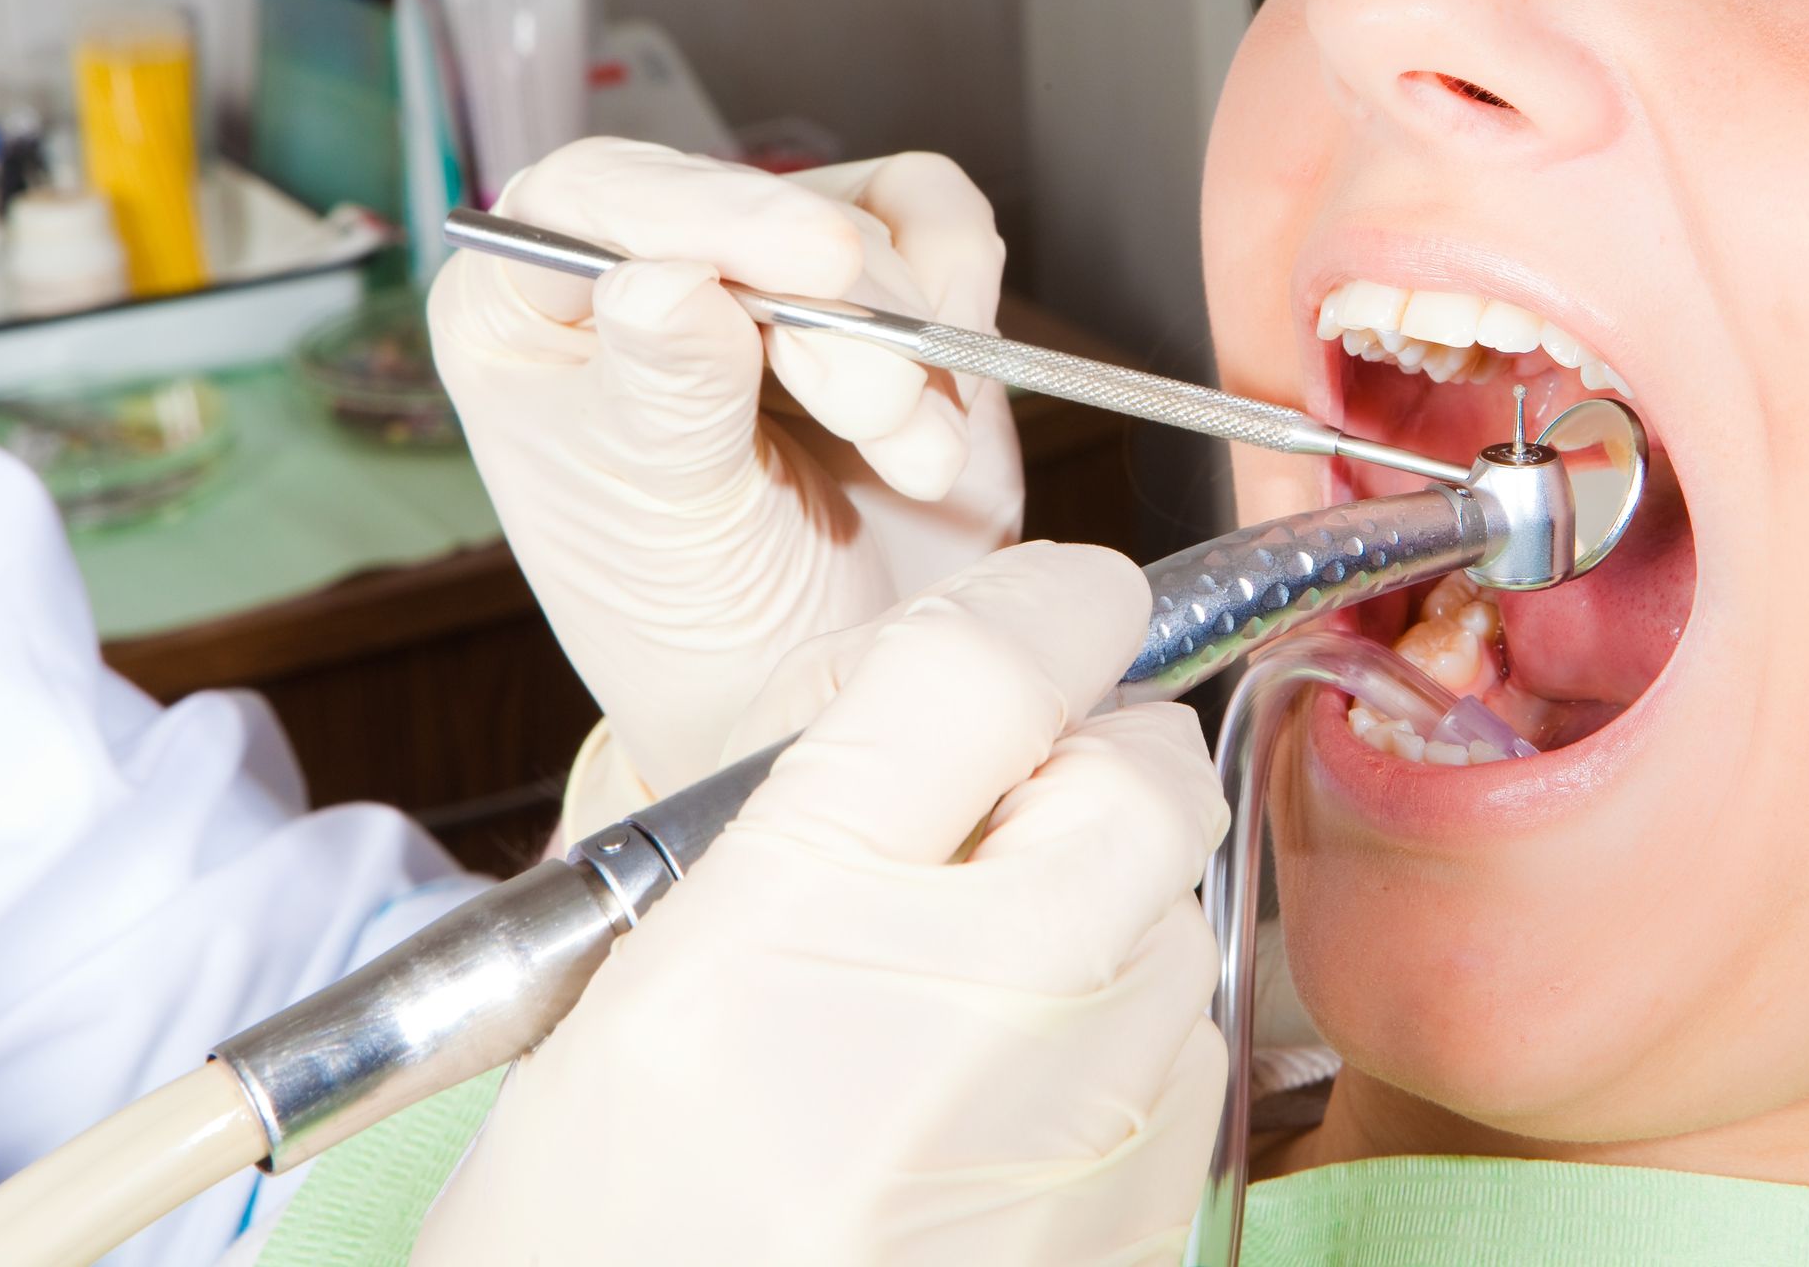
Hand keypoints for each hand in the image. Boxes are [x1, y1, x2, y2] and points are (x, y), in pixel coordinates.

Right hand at [411, 543, 1228, 1266]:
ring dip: (1107, 892)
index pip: (1007, 654)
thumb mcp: (645, 955)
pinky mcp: (1157, 1203)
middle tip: (970, 823)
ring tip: (964, 983)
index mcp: (818, 905)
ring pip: (1180, 897)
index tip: (1046, 609)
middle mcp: (993, 998)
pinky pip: (1191, 1035)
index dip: (1040, 602)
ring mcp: (1103, 1117)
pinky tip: (1004, 1088)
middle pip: (1145, 766)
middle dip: (1081, 757)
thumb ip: (814, 779)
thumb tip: (964, 663)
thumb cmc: (616, 1222)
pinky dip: (1124, 1020)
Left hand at [429, 138, 1024, 803]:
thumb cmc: (699, 623)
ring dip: (910, 344)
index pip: (596, 198)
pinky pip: (940, 231)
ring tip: (909, 457)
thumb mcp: (666, 524)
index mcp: (531, 309)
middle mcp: (646, 267)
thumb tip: (666, 281)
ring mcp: (770, 274)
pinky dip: (962, 317)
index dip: (708, 212)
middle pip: (754, 205)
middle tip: (876, 414)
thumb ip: (667, 398)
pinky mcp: (880, 289)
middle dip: (839, 315)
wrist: (827, 690)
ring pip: (865, 220)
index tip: (816, 263)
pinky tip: (935, 416)